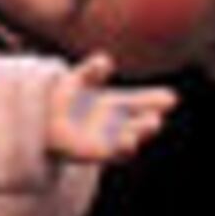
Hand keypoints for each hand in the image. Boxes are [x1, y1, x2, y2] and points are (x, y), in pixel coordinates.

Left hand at [44, 54, 175, 165]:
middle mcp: (115, 125)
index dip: (154, 100)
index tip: (171, 98)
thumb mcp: (77, 80)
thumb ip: (91, 71)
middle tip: (158, 119)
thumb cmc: (63, 98)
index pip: (139, 102)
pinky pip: (108, 153)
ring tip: (144, 130)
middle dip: (148, 123)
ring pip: (125, 142)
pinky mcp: (92, 154)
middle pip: (138, 125)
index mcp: (115, 105)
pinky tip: (127, 142)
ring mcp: (105, 142)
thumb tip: (104, 61)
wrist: (44, 122)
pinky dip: (118, 148)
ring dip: (134, 138)